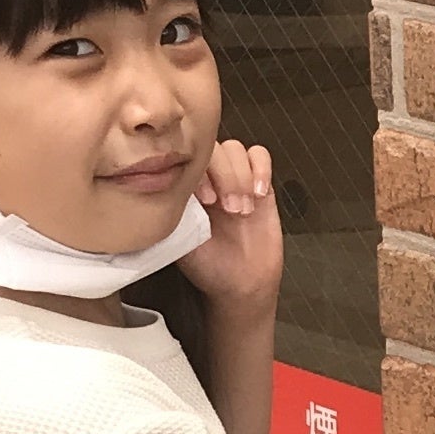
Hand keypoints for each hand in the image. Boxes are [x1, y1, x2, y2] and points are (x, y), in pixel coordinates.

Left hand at [180, 140, 282, 314]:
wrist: (241, 284)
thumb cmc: (209, 267)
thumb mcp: (183, 239)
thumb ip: (179, 208)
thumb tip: (173, 183)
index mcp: (184, 190)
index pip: (186, 158)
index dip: (199, 173)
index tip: (205, 200)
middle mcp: (208, 180)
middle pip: (214, 149)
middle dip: (224, 177)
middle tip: (228, 209)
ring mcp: (234, 179)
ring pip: (236, 149)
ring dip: (241, 177)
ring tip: (243, 210)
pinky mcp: (260, 182)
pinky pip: (260, 155)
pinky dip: (261, 170)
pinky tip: (258, 194)